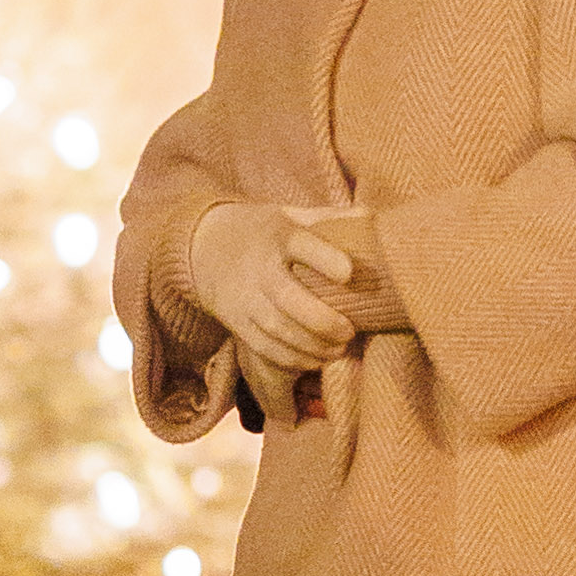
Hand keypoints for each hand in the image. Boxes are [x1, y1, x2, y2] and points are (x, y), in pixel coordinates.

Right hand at [187, 197, 359, 372]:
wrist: (203, 247)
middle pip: (287, 298)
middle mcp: (260, 268)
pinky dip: (292, 358)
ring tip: (339, 350)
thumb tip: (372, 219)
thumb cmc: (264, 232)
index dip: (325, 258)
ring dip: (311, 345)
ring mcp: (245, 298)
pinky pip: (263, 346)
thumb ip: (329, 219)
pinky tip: (316, 360)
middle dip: (321, 320)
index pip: (300, 244)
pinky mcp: (237, 322)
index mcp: (278, 236)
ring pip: (276, 328)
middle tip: (349, 331)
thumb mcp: (290, 215)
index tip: (349, 273)